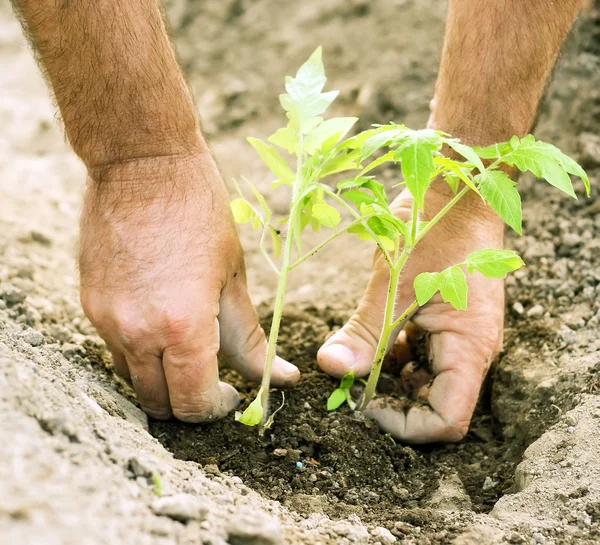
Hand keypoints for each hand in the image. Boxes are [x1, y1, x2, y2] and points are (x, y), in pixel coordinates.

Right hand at [79, 151, 298, 421]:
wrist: (143, 164)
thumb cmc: (200, 213)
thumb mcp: (234, 278)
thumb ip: (249, 337)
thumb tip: (281, 377)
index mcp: (183, 328)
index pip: (194, 404)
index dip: (216, 409)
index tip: (231, 395)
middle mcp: (137, 333)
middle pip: (159, 404)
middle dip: (188, 403)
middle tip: (211, 381)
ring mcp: (107, 320)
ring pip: (134, 381)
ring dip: (162, 380)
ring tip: (188, 349)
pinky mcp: (91, 304)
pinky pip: (116, 350)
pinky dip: (141, 353)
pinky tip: (161, 323)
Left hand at [318, 185, 504, 442]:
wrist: (457, 191)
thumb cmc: (434, 231)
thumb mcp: (393, 285)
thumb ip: (364, 333)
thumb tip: (330, 369)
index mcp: (468, 347)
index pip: (447, 419)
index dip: (405, 425)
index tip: (364, 405)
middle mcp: (469, 350)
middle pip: (434, 405)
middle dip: (392, 403)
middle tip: (350, 386)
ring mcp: (458, 336)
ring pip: (424, 382)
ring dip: (389, 381)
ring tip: (355, 362)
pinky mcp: (445, 322)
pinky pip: (419, 356)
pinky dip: (392, 358)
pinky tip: (368, 342)